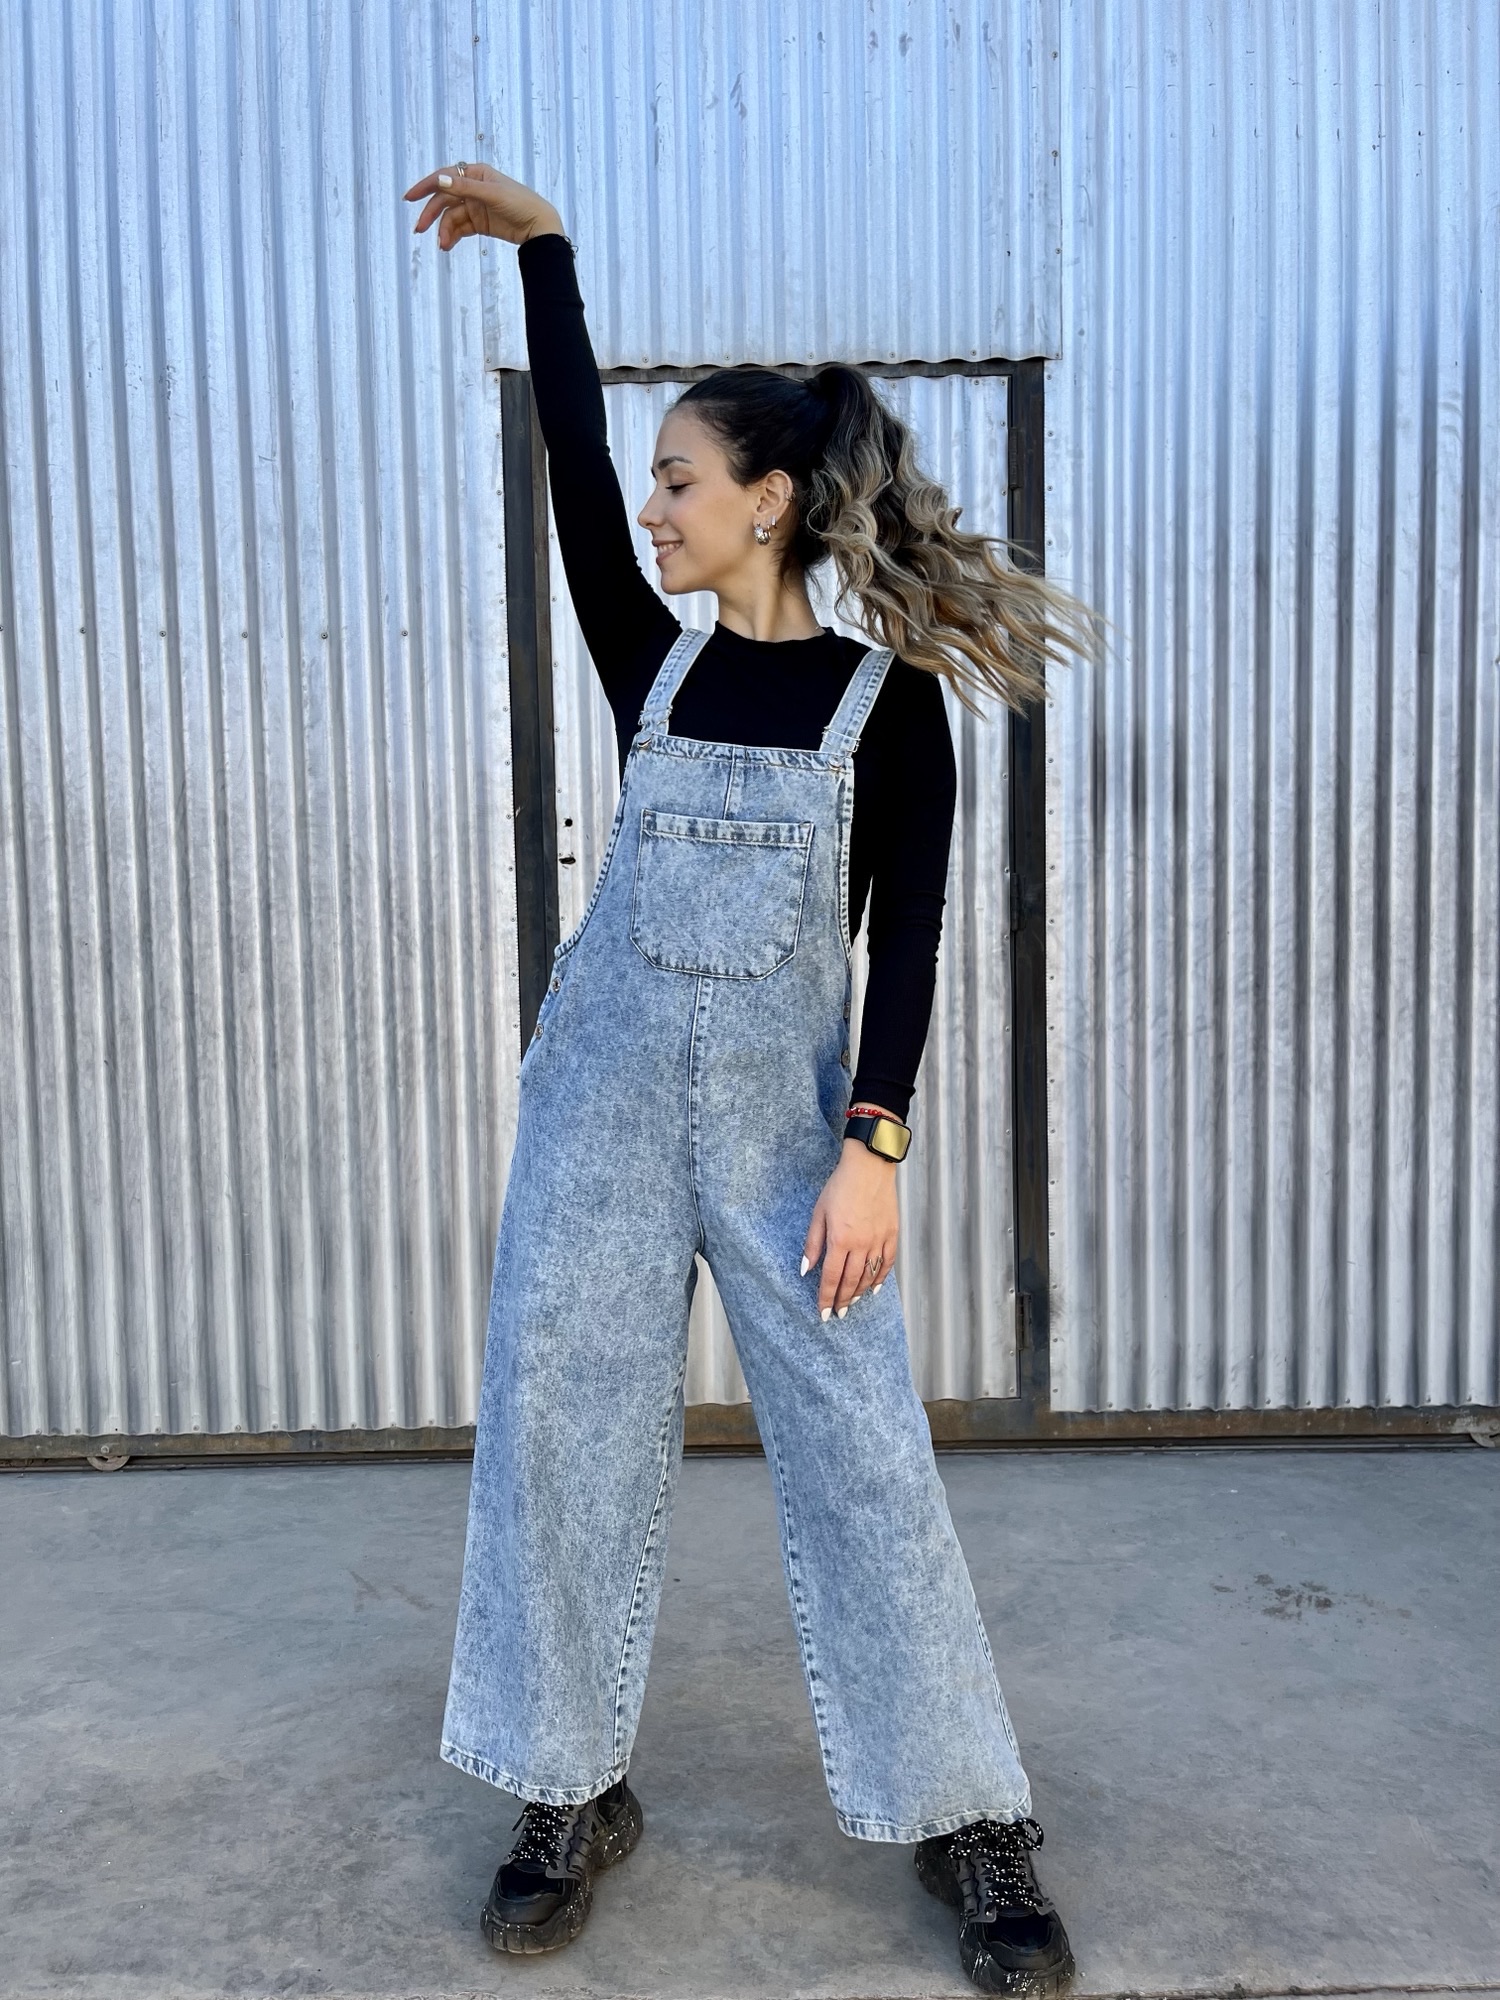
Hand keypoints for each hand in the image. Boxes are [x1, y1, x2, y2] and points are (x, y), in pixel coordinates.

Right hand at [403, 162, 564, 251]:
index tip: (410, 198)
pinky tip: (448, 245)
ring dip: (444, 230)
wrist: (540, 227)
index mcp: (476, 174)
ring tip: (442, 245)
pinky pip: (461, 228)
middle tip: (419, 230)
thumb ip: (464, 188)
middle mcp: (473, 188)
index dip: (426, 186)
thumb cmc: (520, 203)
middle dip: (431, 214)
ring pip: (452, 217)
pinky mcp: (480, 223)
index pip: (445, 177)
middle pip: (445, 200)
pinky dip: (453, 236)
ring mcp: (476, 206)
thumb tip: (439, 180)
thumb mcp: (491, 194)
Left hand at [801, 1117, 900, 1319]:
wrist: (869, 1166)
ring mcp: (878, 1240)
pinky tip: (873, 1289)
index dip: (825, 1298)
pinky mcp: (891, 1234)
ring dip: (859, 1293)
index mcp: (840, 1240)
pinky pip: (887, 1263)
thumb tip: (805, 1270)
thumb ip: (813, 1244)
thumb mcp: (819, 1213)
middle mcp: (861, 1245)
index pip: (830, 1278)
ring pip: (869, 1276)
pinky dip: (881, 1279)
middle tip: (837, 1314)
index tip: (823, 1314)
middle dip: (842, 1301)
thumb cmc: (840, 1186)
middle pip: (850, 1281)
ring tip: (851, 1304)